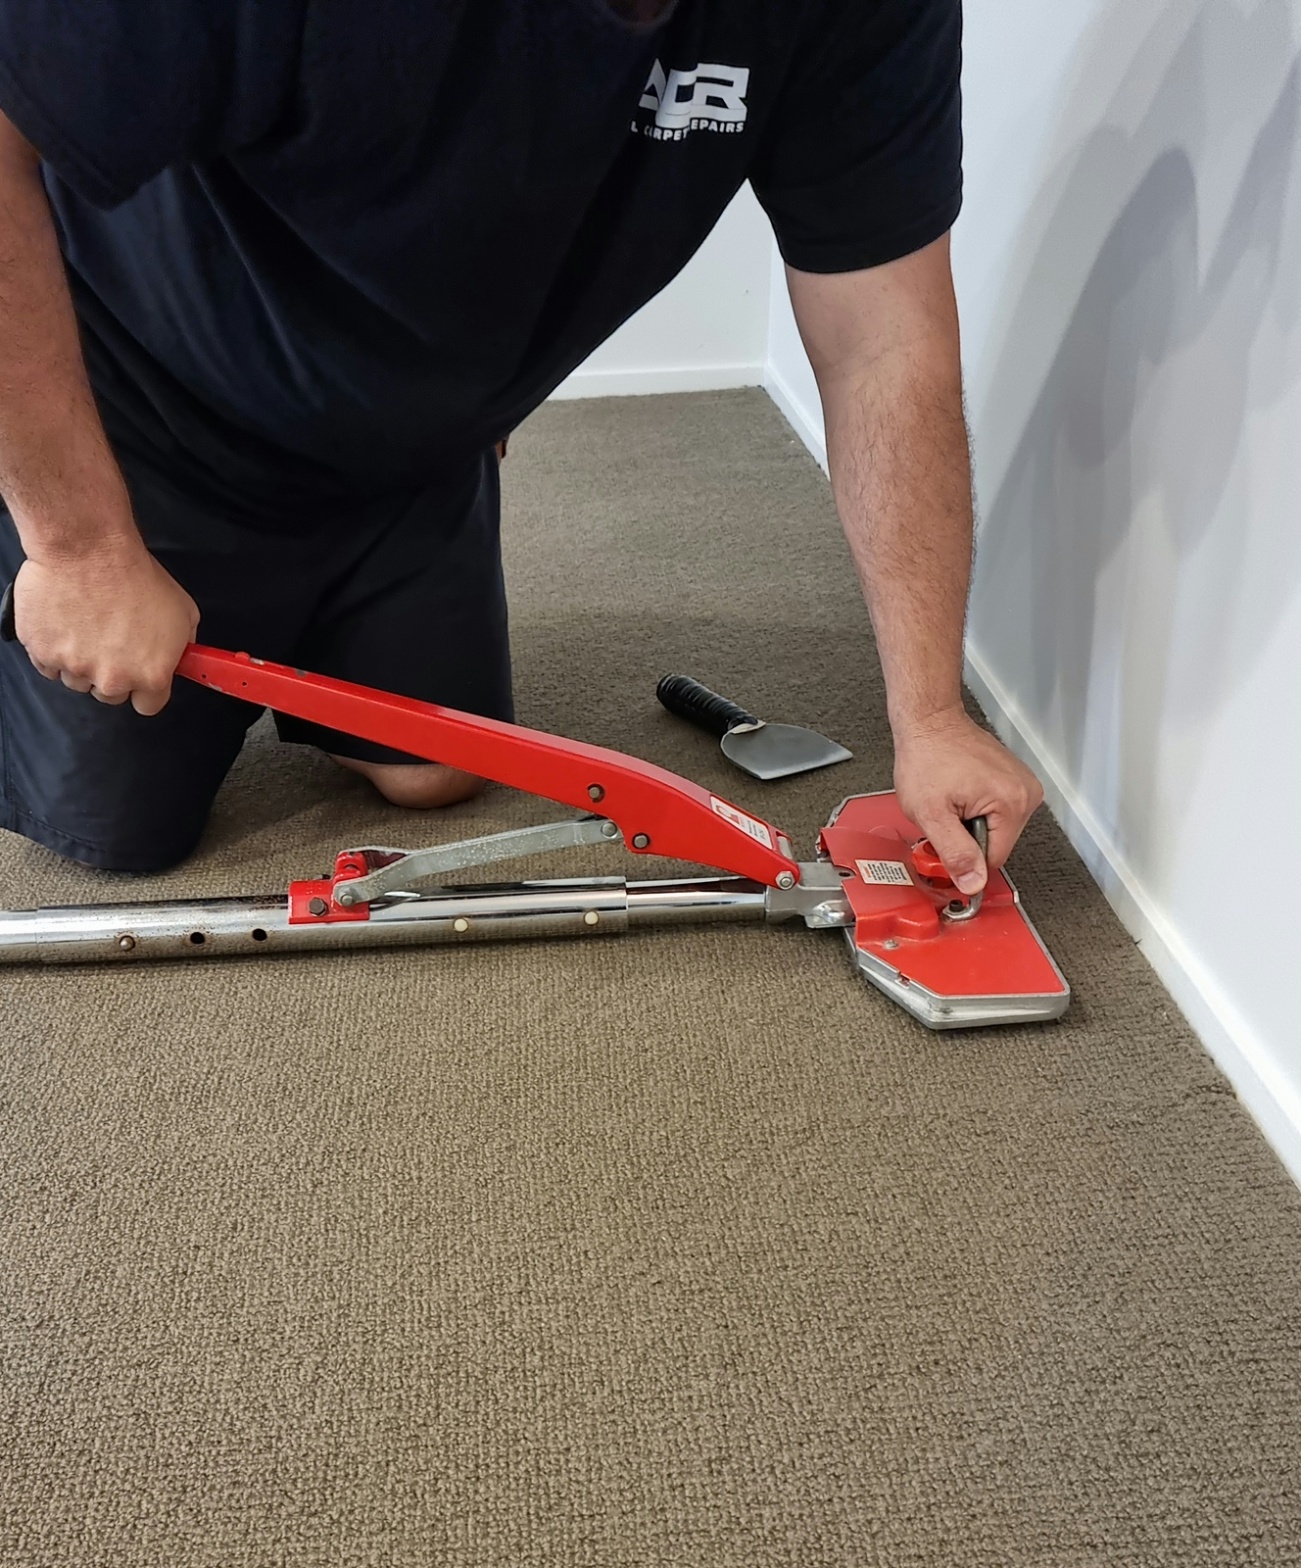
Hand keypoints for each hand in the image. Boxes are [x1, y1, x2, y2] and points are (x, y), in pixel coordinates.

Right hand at [13, 544, 198, 714]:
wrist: (88, 548)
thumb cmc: (134, 574)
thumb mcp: (183, 611)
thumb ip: (181, 645)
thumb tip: (180, 657)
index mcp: (151, 674)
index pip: (149, 705)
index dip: (146, 689)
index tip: (141, 675)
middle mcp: (112, 678)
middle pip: (110, 695)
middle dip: (112, 673)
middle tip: (112, 639)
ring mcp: (74, 668)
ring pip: (77, 680)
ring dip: (81, 661)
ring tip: (87, 624)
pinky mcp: (42, 653)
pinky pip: (48, 665)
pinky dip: (54, 649)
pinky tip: (66, 623)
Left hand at [892, 706, 1043, 893]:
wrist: (929, 722)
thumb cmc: (927, 756)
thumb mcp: (931, 814)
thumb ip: (954, 852)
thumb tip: (973, 883)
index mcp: (1012, 803)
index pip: (994, 859)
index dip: (965, 858)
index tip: (945, 843)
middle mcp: (1026, 793)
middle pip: (997, 844)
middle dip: (967, 837)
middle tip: (945, 813)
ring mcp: (1022, 784)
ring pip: (995, 830)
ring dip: (969, 823)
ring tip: (951, 799)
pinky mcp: (1013, 779)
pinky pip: (995, 812)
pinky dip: (975, 809)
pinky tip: (960, 792)